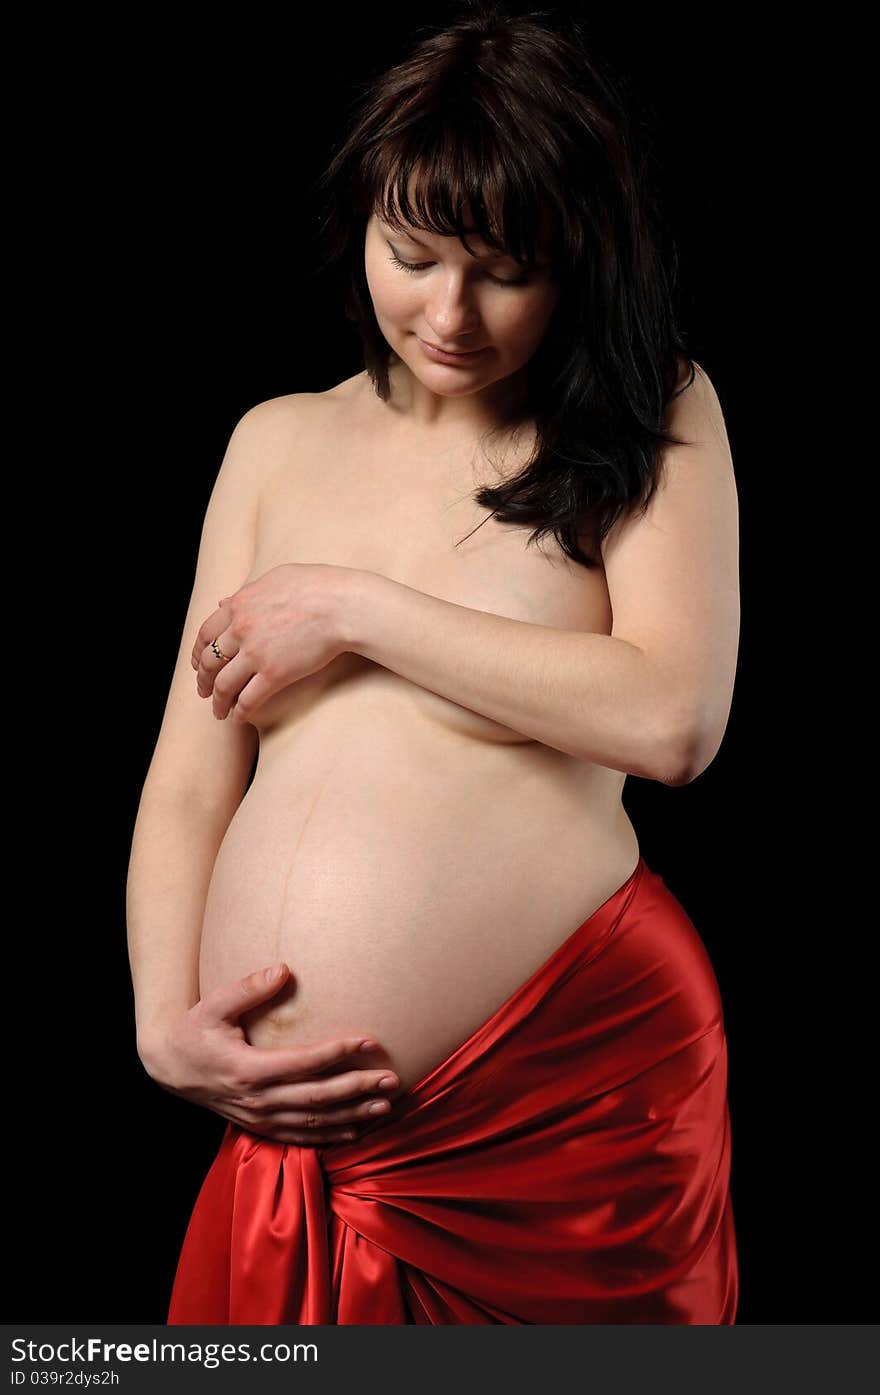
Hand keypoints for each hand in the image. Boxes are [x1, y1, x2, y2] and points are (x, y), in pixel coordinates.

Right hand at [139, 963, 399, 1145]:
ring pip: (314, 1122)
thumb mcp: (214, 1004)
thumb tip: (283, 969)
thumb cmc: (195, 1030)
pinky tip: (357, 1130)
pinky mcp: (260, 1127)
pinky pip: (301, 1137)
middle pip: (317, 1097)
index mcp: (247, 1069)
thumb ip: (249, 988)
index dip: (337, 1052)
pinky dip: (331, 1136)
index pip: (303, 1062)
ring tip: (385, 1105)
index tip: (368, 1041)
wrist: (170, 1067)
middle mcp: (257, 1099)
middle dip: (357, 1088)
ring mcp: (259, 1117)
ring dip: (352, 1115)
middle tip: (392, 1079)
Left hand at [190, 562, 360, 723]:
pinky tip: (239, 718)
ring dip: (218, 701)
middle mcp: (241, 629)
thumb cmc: (318, 586)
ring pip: (224, 685)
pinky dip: (240, 712)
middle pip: (210, 661)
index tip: (198, 664)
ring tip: (218, 712)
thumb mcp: (276, 578)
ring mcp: (256, 653)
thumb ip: (247, 592)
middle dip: (203, 680)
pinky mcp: (274, 674)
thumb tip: (224, 603)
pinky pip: (248, 699)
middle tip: (203, 691)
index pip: (206, 633)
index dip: (198, 652)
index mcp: (240, 605)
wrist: (343, 606)